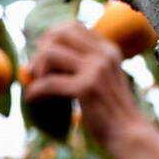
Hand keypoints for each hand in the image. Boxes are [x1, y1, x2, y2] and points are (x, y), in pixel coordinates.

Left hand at [25, 21, 158, 158]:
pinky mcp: (86, 88)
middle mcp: (103, 54)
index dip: (50, 38)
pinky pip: (49, 82)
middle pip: (59, 35)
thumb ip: (81, 65)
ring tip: (36, 85)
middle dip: (40, 51)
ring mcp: (95, 69)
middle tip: (35, 72)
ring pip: (50, 54)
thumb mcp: (100, 79)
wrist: (127, 132)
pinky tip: (32, 99)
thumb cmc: (109, 110)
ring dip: (37, 70)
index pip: (72, 27)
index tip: (41, 56)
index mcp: (107, 49)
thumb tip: (39, 59)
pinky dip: (35, 90)